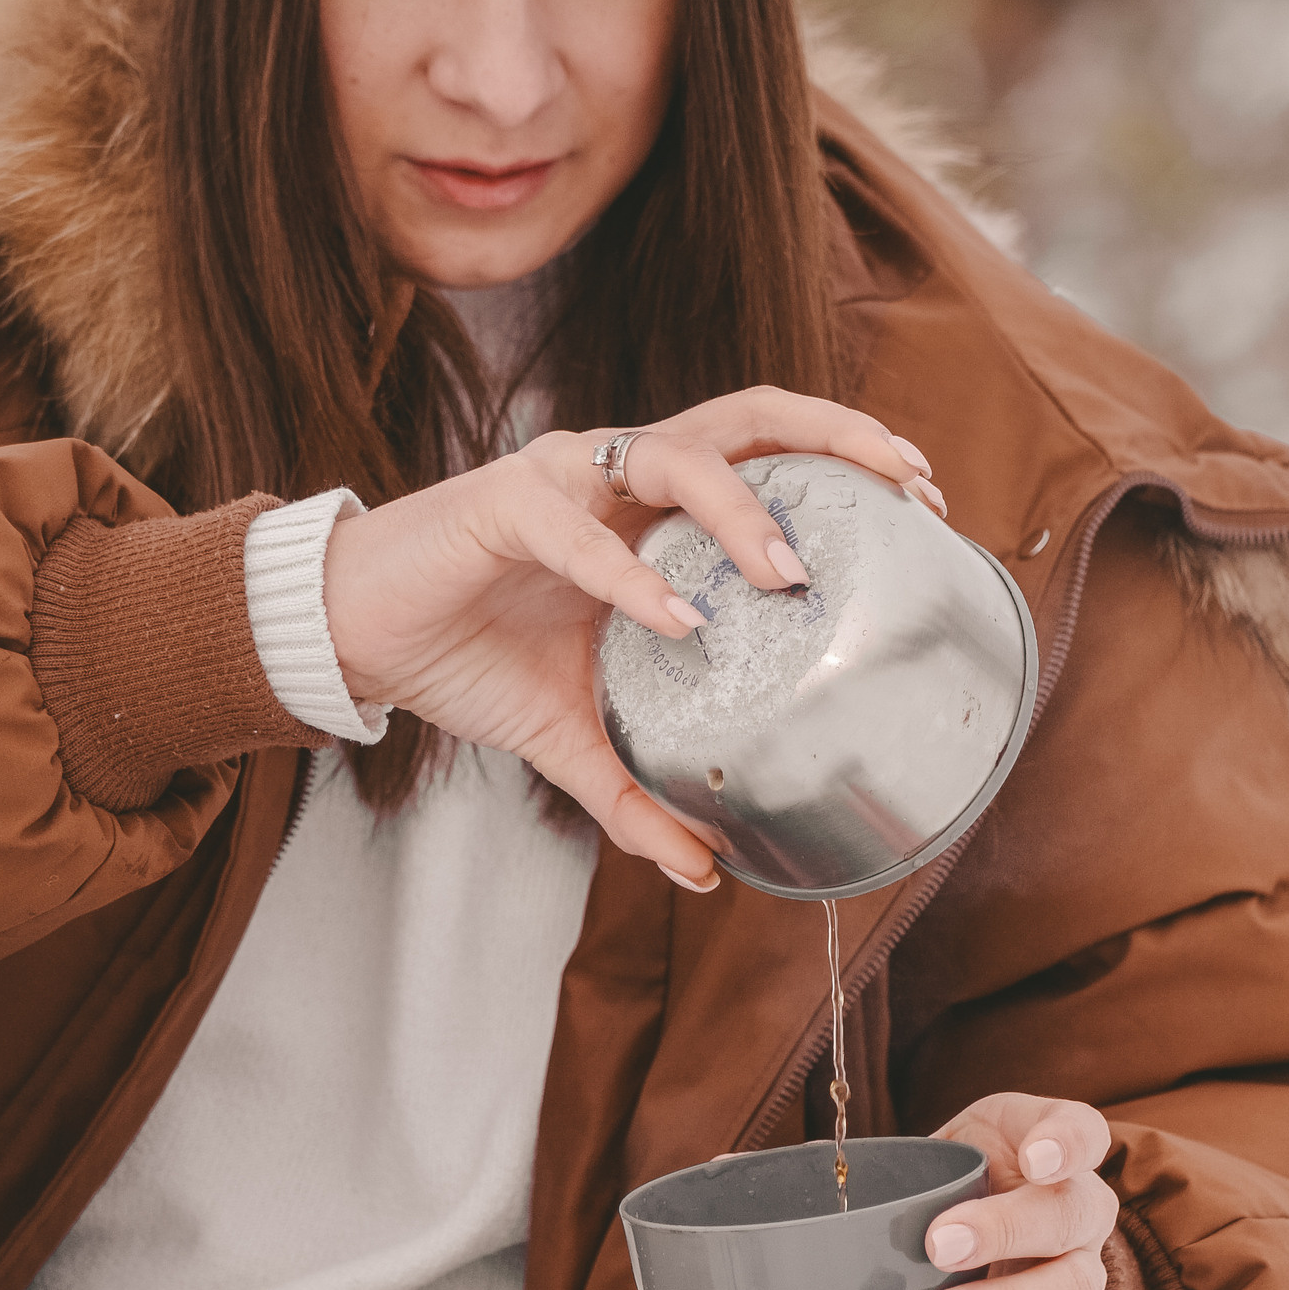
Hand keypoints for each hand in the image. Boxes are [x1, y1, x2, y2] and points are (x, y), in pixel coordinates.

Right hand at [318, 387, 941, 886]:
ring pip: (677, 455)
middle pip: (747, 417)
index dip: (846, 456)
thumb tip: (705, 873)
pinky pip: (579, 531)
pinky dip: (631, 576)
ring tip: (788, 573)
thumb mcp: (572, 739)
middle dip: (837, 436)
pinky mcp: (503, 504)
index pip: (766, 451)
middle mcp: (622, 472)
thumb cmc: (470, 658)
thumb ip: (639, 796)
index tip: (925, 499)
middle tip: (909, 485)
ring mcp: (566, 478)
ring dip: (741, 511)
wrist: (362, 641)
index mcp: (652, 507)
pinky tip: (677, 617)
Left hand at [921, 1094, 1116, 1289]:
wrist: (976, 1266)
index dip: (1067, 1142)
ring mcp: (1081, 1276)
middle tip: (939, 1245)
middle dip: (1007, 1229)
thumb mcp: (939, 1159)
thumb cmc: (953, 1194)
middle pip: (1073, 1214)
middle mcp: (1081, 1211)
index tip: (1034, 1160)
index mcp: (1050, 1150)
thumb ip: (907, 1164)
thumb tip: (827, 1173)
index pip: (1084, 1132)